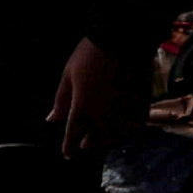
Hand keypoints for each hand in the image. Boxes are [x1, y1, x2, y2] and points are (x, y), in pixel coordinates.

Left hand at [50, 36, 142, 156]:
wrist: (122, 39)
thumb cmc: (89, 54)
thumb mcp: (68, 75)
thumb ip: (61, 101)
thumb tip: (52, 120)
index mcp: (82, 108)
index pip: (73, 135)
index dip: (69, 146)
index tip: (68, 153)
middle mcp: (102, 115)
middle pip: (94, 140)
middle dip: (88, 144)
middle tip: (84, 145)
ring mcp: (123, 112)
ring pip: (115, 137)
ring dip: (107, 141)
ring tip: (102, 139)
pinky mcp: (141, 106)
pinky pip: (135, 127)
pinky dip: (128, 132)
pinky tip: (124, 130)